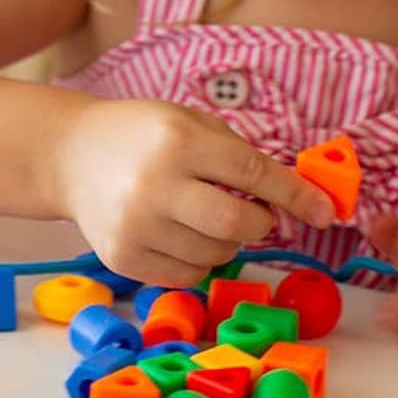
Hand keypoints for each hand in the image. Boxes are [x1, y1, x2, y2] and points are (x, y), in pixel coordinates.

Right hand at [55, 99, 334, 286]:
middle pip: (237, 224)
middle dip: (261, 223)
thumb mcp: (190, 123)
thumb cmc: (143, 135)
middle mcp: (155, 186)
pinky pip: (186, 274)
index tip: (325, 212)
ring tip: (203, 215)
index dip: (294, 195)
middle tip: (255, 213)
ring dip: (227, 240)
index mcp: (179, 142)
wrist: (71, 156)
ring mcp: (135, 226)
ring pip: (215, 254)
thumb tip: (298, 197)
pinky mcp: (122, 258)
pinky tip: (180, 233)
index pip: (252, 174)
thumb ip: (239, 155)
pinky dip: (198, 258)